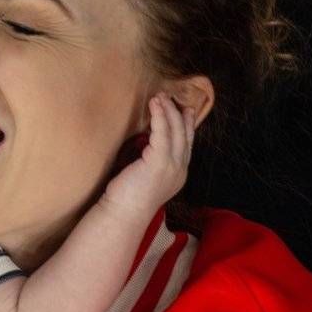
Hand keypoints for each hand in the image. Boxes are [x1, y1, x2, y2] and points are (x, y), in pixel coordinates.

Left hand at [100, 92, 194, 222]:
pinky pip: (162, 133)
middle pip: (185, 135)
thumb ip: (151, 162)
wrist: (122, 215)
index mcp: (178, 175)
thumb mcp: (145, 177)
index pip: (187, 145)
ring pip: (175, 131)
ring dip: (169, 111)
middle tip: (172, 97)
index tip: (187, 110)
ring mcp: (172, 167)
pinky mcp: (159, 163)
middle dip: (179, 114)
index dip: (188, 126)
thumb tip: (146, 144)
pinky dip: (159, 116)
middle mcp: (179, 170)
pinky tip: (154, 104)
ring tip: (160, 96)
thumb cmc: (127, 199)